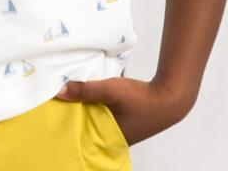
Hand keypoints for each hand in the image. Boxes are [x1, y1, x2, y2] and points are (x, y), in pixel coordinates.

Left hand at [54, 75, 193, 146]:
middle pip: (89, 124)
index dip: (70, 124)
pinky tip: (92, 88)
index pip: (83, 134)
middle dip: (77, 112)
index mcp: (110, 139)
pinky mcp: (127, 114)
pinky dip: (100, 99)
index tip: (57, 113)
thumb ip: (85, 90)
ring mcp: (122, 125)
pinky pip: (107, 108)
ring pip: (98, 114)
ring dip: (89, 104)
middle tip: (61, 102)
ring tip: (73, 94)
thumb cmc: (141, 99)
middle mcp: (115, 136)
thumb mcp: (110, 91)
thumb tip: (59, 91)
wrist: (170, 95)